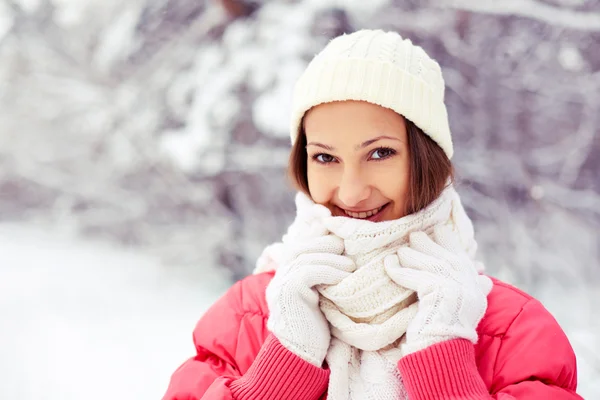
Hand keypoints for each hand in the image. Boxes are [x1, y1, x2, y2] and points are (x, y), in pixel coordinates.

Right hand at [266, 234, 355, 366]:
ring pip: (306, 257)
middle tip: (345, 247)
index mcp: (284, 276)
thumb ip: (321, 278)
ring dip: (332, 258)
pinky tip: (343, 277)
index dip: (315, 236)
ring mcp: (280, 283)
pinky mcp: (288, 292)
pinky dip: (329, 271)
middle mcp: (278, 277)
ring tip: (350, 266)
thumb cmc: (314, 329)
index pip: (298, 246)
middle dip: (324, 243)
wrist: (300, 355)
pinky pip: (309, 272)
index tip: (335, 233)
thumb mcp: (318, 297)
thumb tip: (342, 257)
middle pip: (300, 247)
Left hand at [384, 225, 492, 355]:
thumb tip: (476, 273)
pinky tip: (389, 265)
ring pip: (430, 263)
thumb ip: (461, 286)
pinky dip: (400, 271)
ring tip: (398, 252)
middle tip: (413, 235)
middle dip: (428, 244)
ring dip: (411, 256)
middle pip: (445, 256)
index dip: (447, 241)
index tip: (436, 231)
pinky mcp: (440, 293)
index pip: (461, 255)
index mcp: (475, 286)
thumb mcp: (456, 305)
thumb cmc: (442, 332)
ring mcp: (457, 288)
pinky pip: (416, 276)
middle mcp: (470, 285)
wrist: (441, 354)